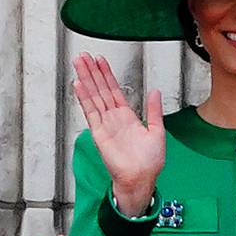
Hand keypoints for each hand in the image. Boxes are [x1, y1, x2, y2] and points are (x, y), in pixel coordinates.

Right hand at [71, 53, 165, 213]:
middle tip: (83, 56)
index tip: (100, 61)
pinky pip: (91, 112)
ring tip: (79, 64)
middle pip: (100, 90)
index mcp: (127, 117)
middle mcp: (114, 119)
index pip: (114, 90)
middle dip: (92, 72)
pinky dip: (85, 98)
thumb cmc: (149, 162)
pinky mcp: (99, 134)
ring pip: (94, 97)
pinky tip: (79, 85)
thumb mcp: (157, 131)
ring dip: (86, 80)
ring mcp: (105, 125)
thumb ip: (153, 111)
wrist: (142, 179)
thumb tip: (155, 91)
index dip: (107, 75)